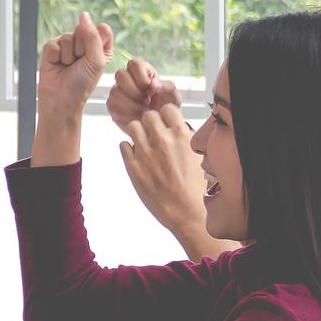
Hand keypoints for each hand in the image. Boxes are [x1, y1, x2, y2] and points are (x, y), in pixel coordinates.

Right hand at [33, 16, 114, 137]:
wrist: (60, 101)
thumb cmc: (81, 85)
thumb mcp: (95, 61)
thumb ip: (92, 36)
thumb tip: (83, 15)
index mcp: (101, 47)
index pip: (102, 29)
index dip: (98, 42)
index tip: (94, 59)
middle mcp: (84, 44)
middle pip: (84, 29)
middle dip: (82, 48)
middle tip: (79, 65)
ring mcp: (67, 45)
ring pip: (68, 36)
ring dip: (68, 55)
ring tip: (67, 67)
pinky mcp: (51, 49)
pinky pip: (54, 42)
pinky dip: (56, 56)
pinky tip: (57, 65)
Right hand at [104, 53, 178, 135]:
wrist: (159, 126)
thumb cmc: (165, 107)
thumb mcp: (173, 97)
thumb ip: (167, 87)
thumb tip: (154, 84)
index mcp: (141, 70)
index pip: (134, 63)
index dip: (141, 76)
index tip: (150, 89)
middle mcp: (127, 78)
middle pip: (121, 75)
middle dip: (135, 91)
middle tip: (146, 101)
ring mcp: (117, 91)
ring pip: (115, 92)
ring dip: (131, 104)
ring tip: (143, 111)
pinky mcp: (112, 105)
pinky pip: (112, 106)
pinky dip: (126, 113)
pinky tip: (136, 117)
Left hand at [120, 105, 211, 245]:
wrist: (185, 212)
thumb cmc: (195, 187)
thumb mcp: (198, 156)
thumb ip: (185, 138)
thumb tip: (177, 127)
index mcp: (181, 135)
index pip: (167, 108)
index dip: (165, 116)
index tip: (165, 124)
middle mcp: (161, 140)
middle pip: (147, 115)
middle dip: (150, 124)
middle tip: (154, 136)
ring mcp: (145, 152)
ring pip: (132, 126)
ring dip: (137, 133)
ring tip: (143, 144)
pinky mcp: (132, 166)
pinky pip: (123, 145)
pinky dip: (128, 149)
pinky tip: (137, 158)